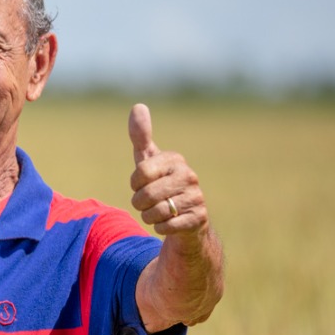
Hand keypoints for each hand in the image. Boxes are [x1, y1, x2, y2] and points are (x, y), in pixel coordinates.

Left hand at [128, 103, 208, 238]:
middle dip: (140, 203)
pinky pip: (165, 227)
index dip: (135, 184)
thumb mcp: (148, 162)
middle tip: (148, 202)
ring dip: (149, 217)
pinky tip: (169, 222)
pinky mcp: (199, 219)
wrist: (185, 219)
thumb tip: (138, 106)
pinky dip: (160, 228)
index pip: (141, 173)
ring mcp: (197, 197)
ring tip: (159, 212)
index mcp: (175, 160)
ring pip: (155, 212)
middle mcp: (189, 176)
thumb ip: (141, 137)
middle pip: (146, 195)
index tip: (143, 184)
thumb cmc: (161, 185)